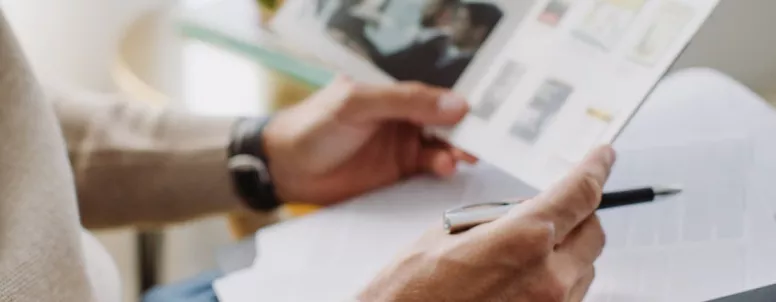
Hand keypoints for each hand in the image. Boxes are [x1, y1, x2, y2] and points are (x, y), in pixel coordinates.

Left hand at [263, 78, 475, 205]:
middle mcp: (401, 119)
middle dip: (464, 131)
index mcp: (393, 95)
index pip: (434, 96)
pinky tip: (444, 169)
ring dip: (454, 151)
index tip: (483, 114)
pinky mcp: (396, 175)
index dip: (458, 104)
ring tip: (460, 157)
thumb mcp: (357, 104)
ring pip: (440, 147)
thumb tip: (455, 104)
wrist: (285, 168)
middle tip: (480, 141)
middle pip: (443, 123)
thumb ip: (405, 101)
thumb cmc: (314, 126)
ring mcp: (400, 147)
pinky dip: (440, 170)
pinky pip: (427, 171)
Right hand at [359, 146, 615, 301]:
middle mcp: (547, 277)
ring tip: (523, 252)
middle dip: (579, 214)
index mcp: (523, 240)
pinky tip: (522, 277)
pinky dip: (557, 278)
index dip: (595, 168)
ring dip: (567, 251)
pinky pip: (570, 295)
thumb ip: (499, 218)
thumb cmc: (411, 292)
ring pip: (585, 267)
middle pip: (593, 231)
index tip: (602, 156)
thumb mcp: (448, 233)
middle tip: (553, 209)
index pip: (579, 193)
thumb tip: (524, 212)